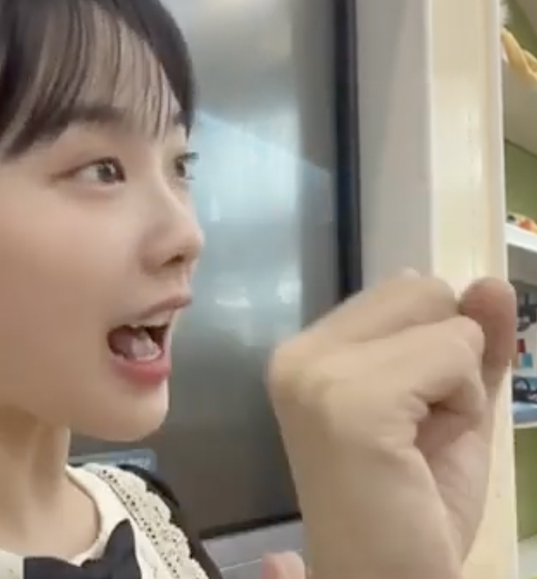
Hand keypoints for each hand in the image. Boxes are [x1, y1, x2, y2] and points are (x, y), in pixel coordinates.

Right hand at [267, 275, 514, 578]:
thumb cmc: (411, 507)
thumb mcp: (450, 410)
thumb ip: (467, 345)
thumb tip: (492, 282)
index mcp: (306, 353)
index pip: (406, 291)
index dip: (432, 355)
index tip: (403, 420)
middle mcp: (298, 353)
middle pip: (423, 291)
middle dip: (445, 361)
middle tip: (412, 433)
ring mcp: (317, 374)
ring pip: (447, 322)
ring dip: (456, 390)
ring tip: (414, 448)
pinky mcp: (349, 400)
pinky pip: (455, 355)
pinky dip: (463, 407)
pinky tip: (420, 453)